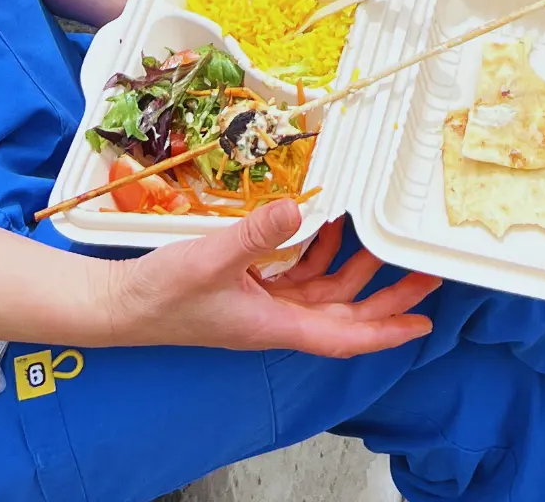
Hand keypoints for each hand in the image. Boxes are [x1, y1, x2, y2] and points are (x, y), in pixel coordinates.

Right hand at [101, 206, 438, 356]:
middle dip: (386, 296)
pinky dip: (316, 253)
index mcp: (274, 324)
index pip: (342, 336)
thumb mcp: (211, 259)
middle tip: (425, 275)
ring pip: (324, 293)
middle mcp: (276, 319)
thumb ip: (256, 234)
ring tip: (382, 240)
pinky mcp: (248, 290)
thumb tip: (300, 209)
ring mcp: (262, 305)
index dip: (386, 330)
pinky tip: (325, 226)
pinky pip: (297, 276)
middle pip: (344, 314)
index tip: (423, 323)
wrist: (120, 305)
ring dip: (353, 270)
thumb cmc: (162, 293)